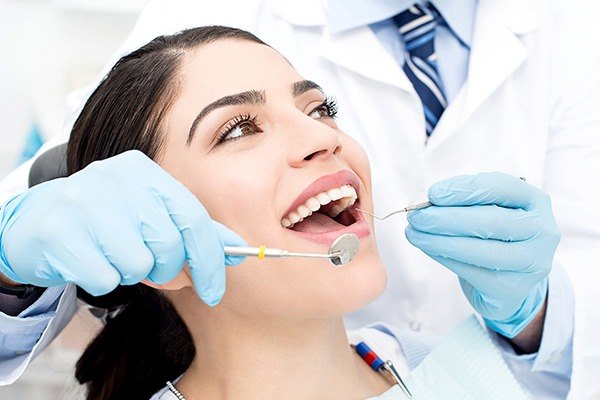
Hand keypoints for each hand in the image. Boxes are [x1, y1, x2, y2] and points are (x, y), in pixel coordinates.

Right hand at [0, 150, 245, 305]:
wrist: (37, 221)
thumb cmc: (107, 222)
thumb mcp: (151, 215)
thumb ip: (193, 231)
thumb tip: (236, 251)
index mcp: (145, 171)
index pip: (194, 219)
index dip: (210, 261)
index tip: (214, 291)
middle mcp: (116, 178)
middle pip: (168, 245)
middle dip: (166, 269)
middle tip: (150, 267)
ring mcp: (84, 202)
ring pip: (137, 264)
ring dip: (131, 273)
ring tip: (113, 255)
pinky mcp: (59, 232)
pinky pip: (105, 278)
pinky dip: (103, 280)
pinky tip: (90, 260)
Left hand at [405, 172, 559, 337]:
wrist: (511, 278)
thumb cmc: (495, 233)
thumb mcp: (489, 209)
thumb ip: (464, 202)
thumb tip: (427, 203)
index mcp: (536, 202)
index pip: (501, 187)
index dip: (464, 189)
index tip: (432, 193)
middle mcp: (542, 231)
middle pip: (489, 220)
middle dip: (445, 218)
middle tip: (415, 216)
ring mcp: (531, 263)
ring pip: (478, 249)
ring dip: (437, 240)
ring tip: (412, 233)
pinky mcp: (513, 288)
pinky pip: (471, 271)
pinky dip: (443, 257)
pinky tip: (426, 247)